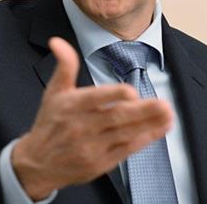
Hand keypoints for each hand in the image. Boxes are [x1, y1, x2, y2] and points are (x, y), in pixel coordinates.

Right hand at [12, 37, 172, 199]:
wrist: (37, 164)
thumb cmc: (49, 123)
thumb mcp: (53, 92)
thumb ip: (64, 66)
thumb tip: (58, 41)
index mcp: (71, 107)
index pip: (94, 99)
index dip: (113, 95)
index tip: (131, 92)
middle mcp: (81, 127)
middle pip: (115, 118)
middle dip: (142, 111)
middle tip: (164, 103)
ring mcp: (92, 147)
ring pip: (125, 134)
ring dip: (149, 124)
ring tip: (168, 114)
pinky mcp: (100, 163)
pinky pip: (126, 150)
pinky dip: (144, 140)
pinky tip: (159, 130)